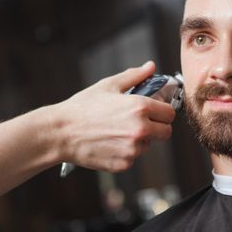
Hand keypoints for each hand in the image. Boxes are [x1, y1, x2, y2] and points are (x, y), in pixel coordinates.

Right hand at [51, 61, 175, 171]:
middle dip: (157, 127)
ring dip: (140, 140)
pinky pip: (133, 158)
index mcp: (140, 107)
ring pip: (149, 146)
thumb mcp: (109, 86)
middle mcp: (140, 129)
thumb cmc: (83, 107)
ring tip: (117, 131)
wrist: (61, 133)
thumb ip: (135, 76)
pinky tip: (109, 142)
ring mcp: (132, 149)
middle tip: (140, 122)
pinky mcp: (124, 164)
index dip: (163, 111)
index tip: (154, 112)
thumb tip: (150, 66)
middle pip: (166, 132)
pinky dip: (125, 152)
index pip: (170, 113)